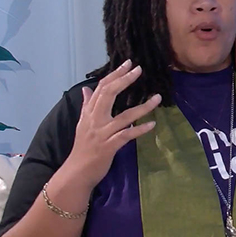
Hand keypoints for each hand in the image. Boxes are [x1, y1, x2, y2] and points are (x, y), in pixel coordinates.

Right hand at [60, 60, 160, 190]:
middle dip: (124, 80)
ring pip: (124, 116)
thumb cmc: (83, 148)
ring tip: (158, 98)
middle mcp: (94, 120)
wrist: (77, 172)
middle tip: (139, 70)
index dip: (114, 74)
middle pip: (109, 94)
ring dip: (143, 107)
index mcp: (89, 113)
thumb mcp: (83, 124)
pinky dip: (140, 130)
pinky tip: (153, 124)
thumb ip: (86, 106)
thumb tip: (86, 89)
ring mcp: (102, 133)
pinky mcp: (109, 146)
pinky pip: (127, 135)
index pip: (101, 88)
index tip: (128, 64)